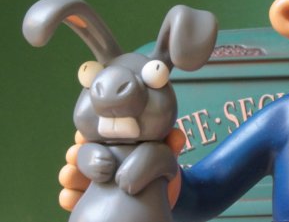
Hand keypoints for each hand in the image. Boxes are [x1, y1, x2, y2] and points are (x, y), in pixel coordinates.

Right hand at [58, 129, 186, 210]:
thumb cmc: (157, 172)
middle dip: (76, 152)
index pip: (96, 132)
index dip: (88, 131)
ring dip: (69, 173)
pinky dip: (68, 196)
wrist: (158, 200)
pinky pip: (70, 198)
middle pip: (80, 152)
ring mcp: (90, 180)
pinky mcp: (87, 200)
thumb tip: (177, 136)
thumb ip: (168, 147)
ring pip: (71, 173)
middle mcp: (100, 159)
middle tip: (75, 154)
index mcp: (115, 143)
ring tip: (70, 174)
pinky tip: (72, 197)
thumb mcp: (163, 158)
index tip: (85, 134)